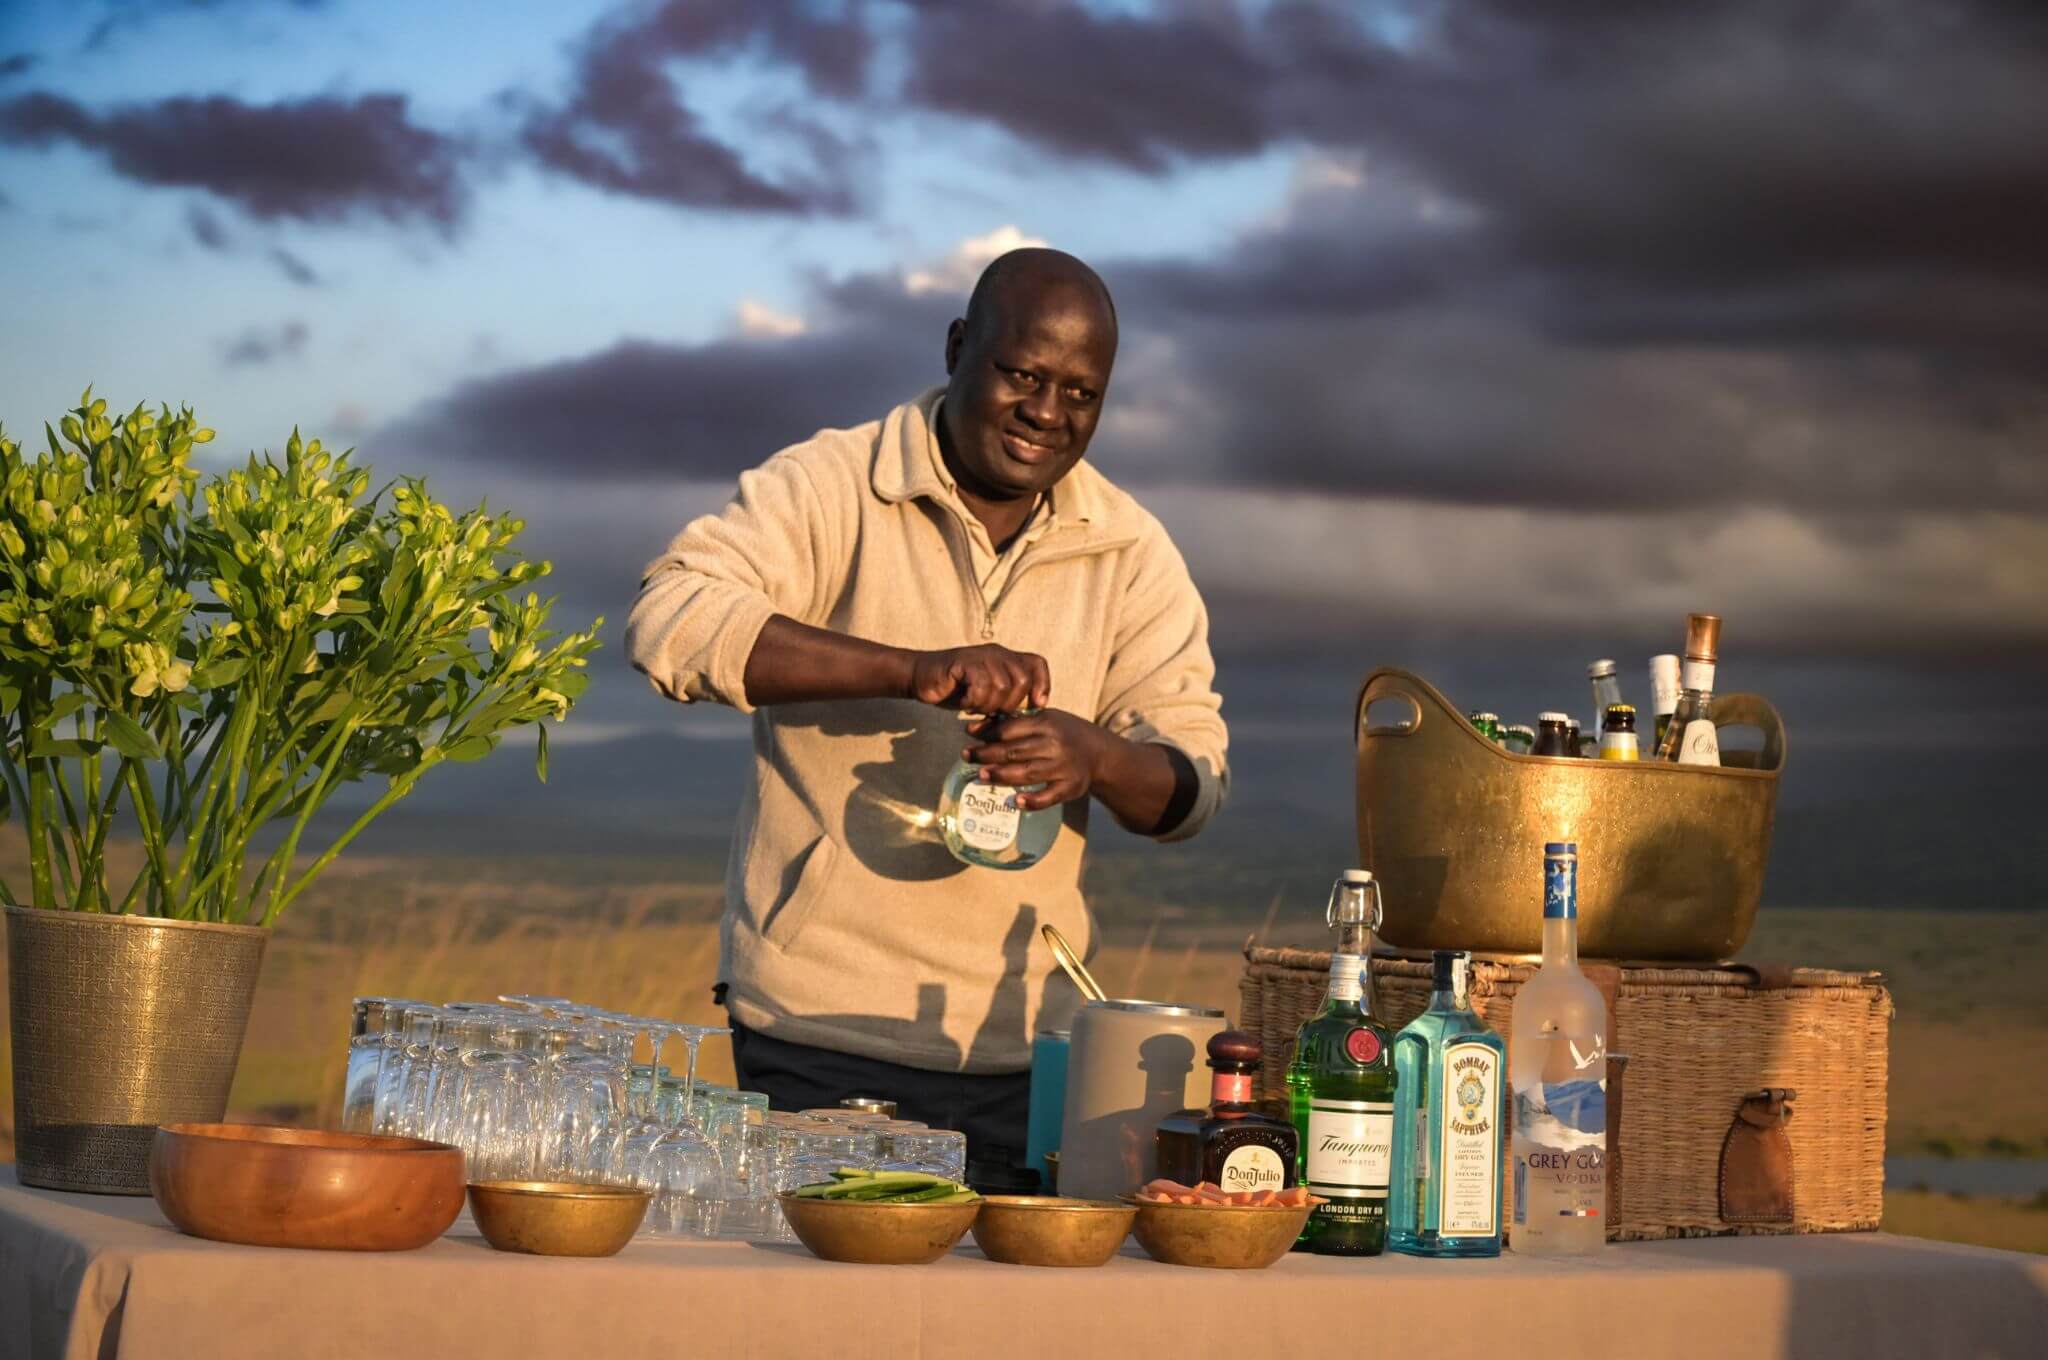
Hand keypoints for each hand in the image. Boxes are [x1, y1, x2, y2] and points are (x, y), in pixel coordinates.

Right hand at [909, 644, 1049, 713]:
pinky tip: (964, 701)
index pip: (1037, 664)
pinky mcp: (964, 662)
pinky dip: (974, 700)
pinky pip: (982, 685)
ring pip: (1002, 686)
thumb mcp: (988, 696)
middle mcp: (997, 653)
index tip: (1035, 705)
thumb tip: (1031, 713)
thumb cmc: (956, 690)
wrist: (922, 678)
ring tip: (974, 705)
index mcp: (1006, 658)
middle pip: (1022, 680)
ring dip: (988, 704)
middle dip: (1010, 703)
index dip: (1042, 684)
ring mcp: (981, 655)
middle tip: (991, 710)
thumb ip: (1008, 699)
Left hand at [964, 709, 1108, 810]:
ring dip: (1001, 776)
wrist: (1099, 753)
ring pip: (1027, 773)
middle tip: (966, 756)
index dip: (988, 732)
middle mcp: (1055, 745)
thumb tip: (978, 727)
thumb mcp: (1046, 718)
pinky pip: (1048, 797)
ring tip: (981, 775)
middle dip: (987, 754)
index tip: (968, 735)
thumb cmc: (1064, 733)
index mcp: (1047, 723)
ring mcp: (1063, 768)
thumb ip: (1016, 722)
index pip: (1011, 729)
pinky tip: (1015, 802)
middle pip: (1015, 751)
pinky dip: (1032, 801)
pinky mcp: (1069, 787)